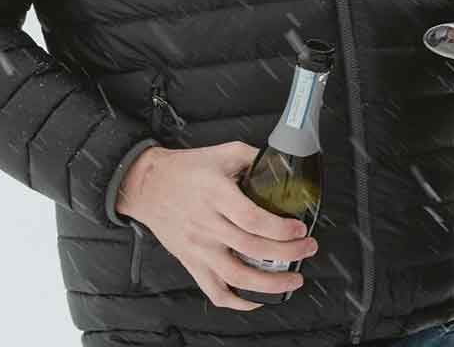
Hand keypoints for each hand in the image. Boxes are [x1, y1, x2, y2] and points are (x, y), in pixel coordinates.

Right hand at [114, 143, 317, 309]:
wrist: (147, 185)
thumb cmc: (185, 169)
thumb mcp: (223, 152)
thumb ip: (254, 157)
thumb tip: (284, 164)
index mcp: (217, 195)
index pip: (253, 219)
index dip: (281, 229)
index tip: (300, 229)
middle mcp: (207, 225)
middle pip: (252, 248)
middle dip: (287, 253)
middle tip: (306, 248)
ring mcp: (199, 248)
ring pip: (236, 277)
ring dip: (269, 284)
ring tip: (292, 280)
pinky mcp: (191, 262)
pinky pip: (214, 291)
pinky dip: (237, 301)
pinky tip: (256, 298)